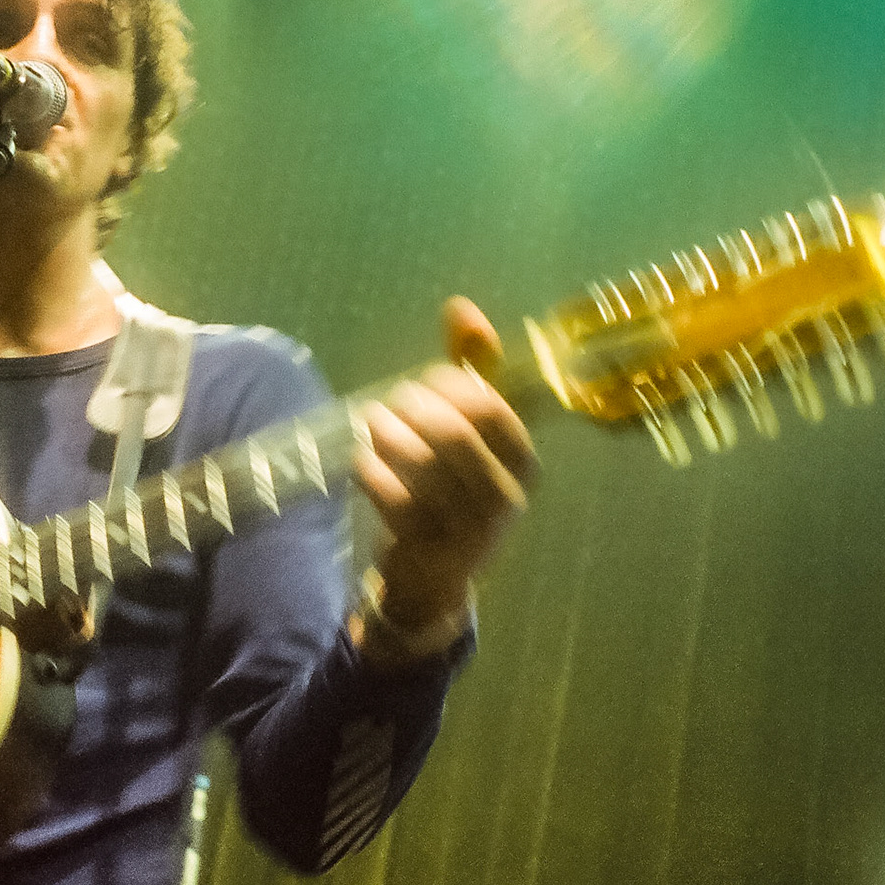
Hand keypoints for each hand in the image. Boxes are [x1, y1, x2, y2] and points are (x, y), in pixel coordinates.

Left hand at [351, 297, 536, 659]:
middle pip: (453, 431)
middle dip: (413, 408)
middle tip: (390, 405)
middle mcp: (504, 493)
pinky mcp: (429, 546)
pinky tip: (362, 461)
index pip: (487, 406)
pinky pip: (393, 496)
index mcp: (521, 461)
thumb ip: (470, 369)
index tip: (420, 385)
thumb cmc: (453, 489)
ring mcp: (468, 525)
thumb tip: (461, 307)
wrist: (436, 576)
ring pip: (422, 462)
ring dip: (387, 434)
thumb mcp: (471, 434)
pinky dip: (371, 470)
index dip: (446, 385)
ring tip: (372, 424)